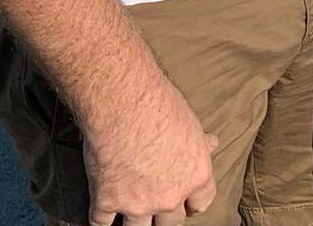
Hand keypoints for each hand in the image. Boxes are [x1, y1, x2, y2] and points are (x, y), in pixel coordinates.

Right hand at [82, 78, 217, 225]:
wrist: (123, 100)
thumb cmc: (159, 102)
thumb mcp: (189, 120)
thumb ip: (198, 142)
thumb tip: (211, 144)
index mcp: (195, 175)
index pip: (201, 203)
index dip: (191, 202)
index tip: (184, 200)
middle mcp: (169, 196)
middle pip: (171, 224)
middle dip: (165, 215)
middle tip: (156, 203)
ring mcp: (137, 203)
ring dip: (134, 223)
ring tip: (130, 212)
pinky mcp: (106, 201)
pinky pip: (101, 224)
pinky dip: (101, 220)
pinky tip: (101, 214)